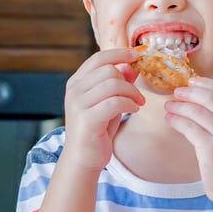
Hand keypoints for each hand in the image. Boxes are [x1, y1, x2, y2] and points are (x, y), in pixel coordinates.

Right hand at [62, 48, 143, 171]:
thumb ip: (118, 83)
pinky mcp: (87, 119)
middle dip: (129, 81)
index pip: (98, 58)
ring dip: (132, 93)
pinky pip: (114, 102)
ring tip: (137, 104)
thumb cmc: (98, 128)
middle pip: (109, 70)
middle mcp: (74, 90)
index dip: (119, 54)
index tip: (137, 55)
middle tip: (138, 96)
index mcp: (76, 82)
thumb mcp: (109, 100)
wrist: (83, 158)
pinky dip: (129, 104)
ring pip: (113, 84)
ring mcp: (78, 104)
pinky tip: (133, 110)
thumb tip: (132, 65)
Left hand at [164, 77, 212, 203]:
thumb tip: (199, 93)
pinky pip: (189, 128)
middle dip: (190, 93)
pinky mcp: (212, 149)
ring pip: (197, 112)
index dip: (205, 84)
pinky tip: (170, 119)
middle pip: (210, 98)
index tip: (191, 82)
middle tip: (176, 92)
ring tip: (169, 106)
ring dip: (179, 106)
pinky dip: (177, 121)